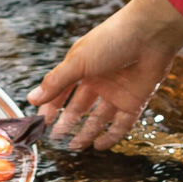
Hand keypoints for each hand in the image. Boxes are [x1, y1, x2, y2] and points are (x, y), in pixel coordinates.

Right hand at [27, 0, 182, 150]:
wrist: (150, 34)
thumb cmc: (112, 40)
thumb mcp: (78, 62)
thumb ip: (56, 82)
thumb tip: (32, 99)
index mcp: (83, 67)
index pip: (63, 91)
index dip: (52, 107)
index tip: (42, 123)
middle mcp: (99, 80)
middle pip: (80, 106)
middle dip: (68, 122)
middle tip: (56, 139)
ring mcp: (117, 92)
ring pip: (99, 118)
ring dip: (87, 132)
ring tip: (75, 147)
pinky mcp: (135, 101)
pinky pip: (122, 123)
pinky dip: (111, 136)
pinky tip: (99, 146)